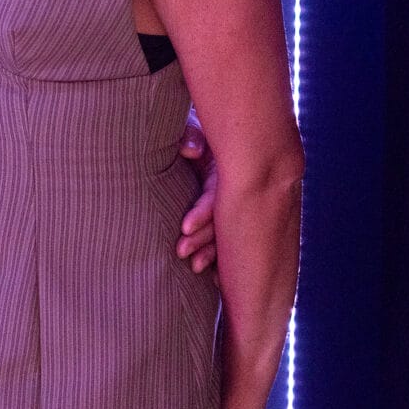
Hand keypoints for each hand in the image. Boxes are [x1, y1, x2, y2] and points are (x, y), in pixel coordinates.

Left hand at [176, 109, 218, 272]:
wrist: (183, 135)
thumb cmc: (184, 134)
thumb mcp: (189, 129)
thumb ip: (189, 135)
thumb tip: (189, 150)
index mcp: (221, 168)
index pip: (215, 195)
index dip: (202, 213)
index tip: (184, 229)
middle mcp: (226, 187)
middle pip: (221, 218)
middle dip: (204, 239)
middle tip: (182, 254)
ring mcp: (223, 203)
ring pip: (222, 232)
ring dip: (209, 250)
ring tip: (193, 267)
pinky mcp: (218, 215)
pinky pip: (224, 239)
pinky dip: (218, 257)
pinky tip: (214, 279)